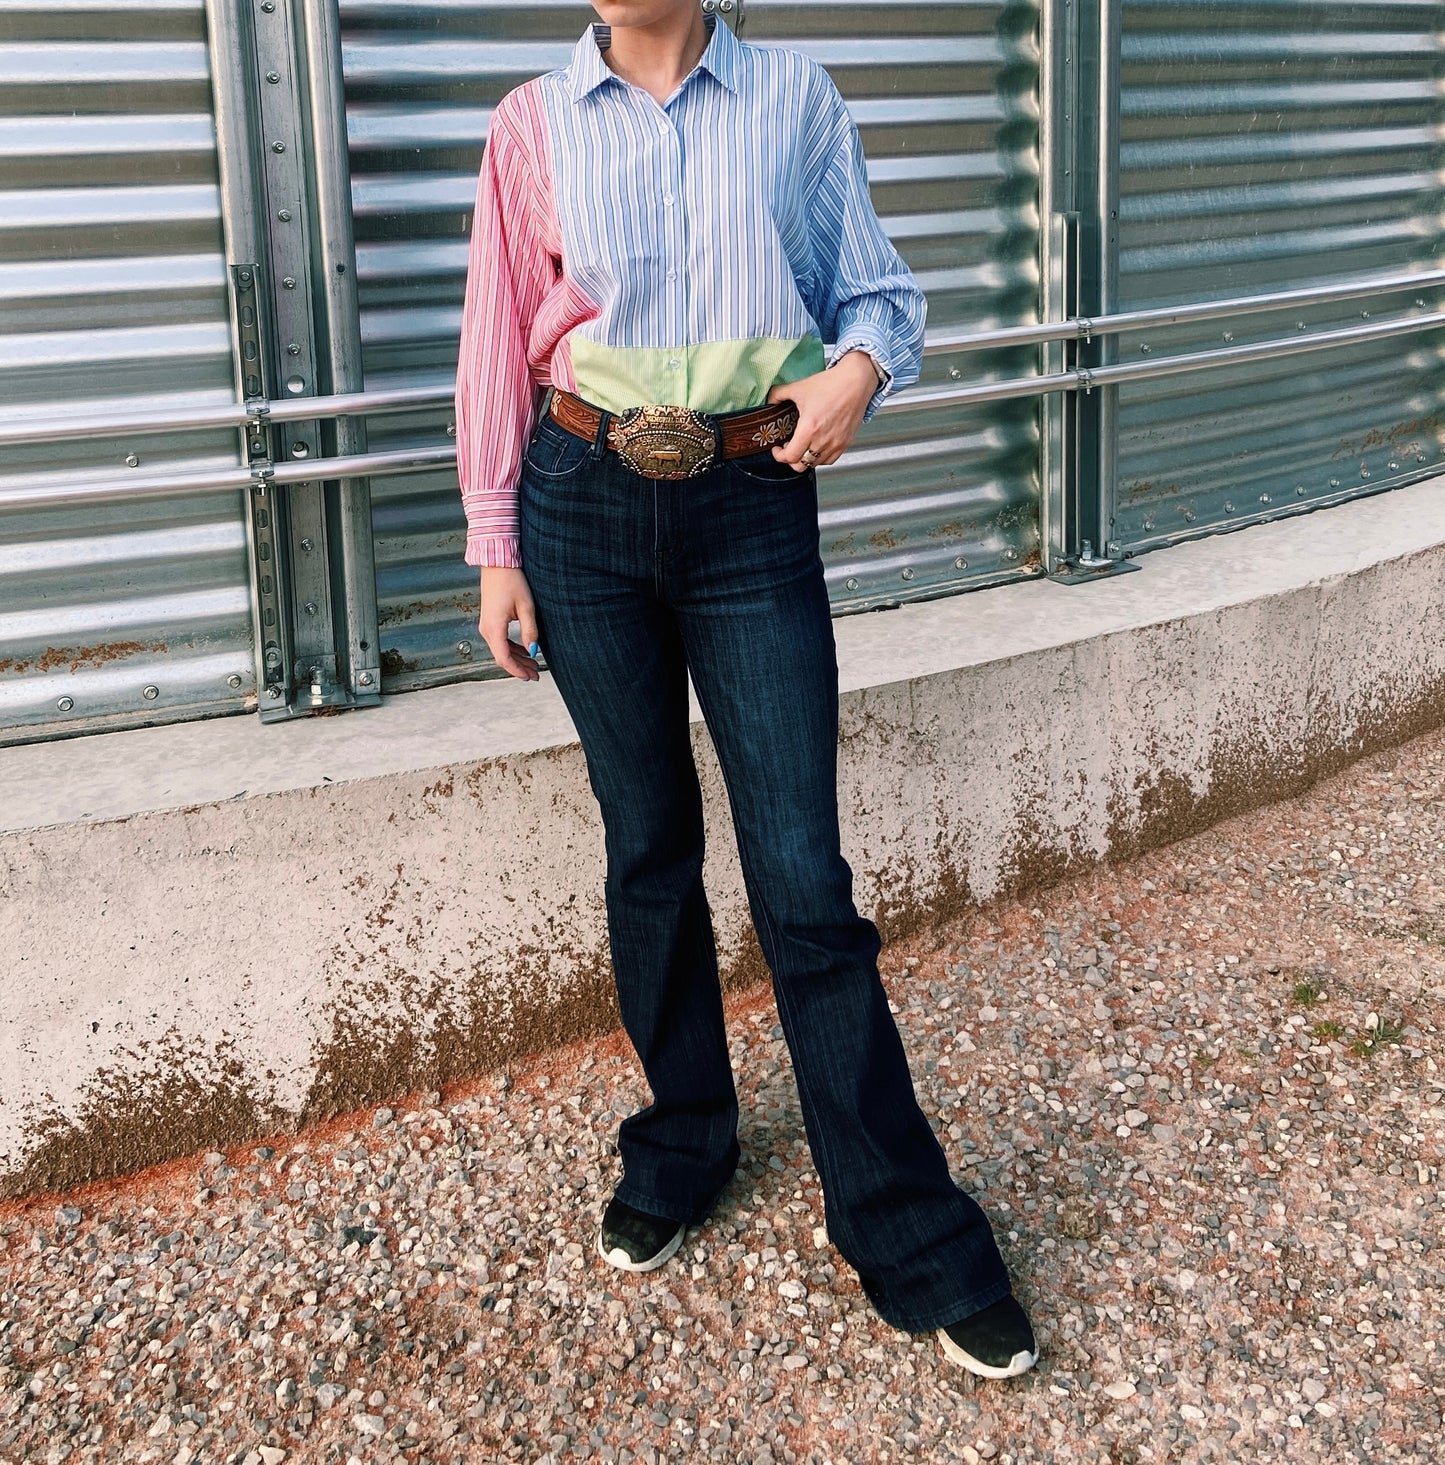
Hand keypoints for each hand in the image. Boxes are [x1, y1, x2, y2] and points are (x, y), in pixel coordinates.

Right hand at [478, 565, 540, 680]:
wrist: (498, 564)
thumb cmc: (512, 581)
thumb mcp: (526, 607)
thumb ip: (529, 631)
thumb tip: (533, 651)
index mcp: (494, 628)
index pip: (504, 658)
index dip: (517, 670)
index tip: (530, 676)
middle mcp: (486, 629)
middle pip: (502, 657)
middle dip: (519, 668)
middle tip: (536, 675)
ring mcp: (486, 625)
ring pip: (500, 650)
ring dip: (516, 659)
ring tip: (533, 665)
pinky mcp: (489, 620)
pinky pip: (499, 641)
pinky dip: (511, 649)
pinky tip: (524, 650)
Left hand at [763, 348, 878, 470]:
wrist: (855, 381)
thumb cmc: (832, 384)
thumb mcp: (799, 387)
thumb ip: (778, 395)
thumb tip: (769, 400)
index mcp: (809, 428)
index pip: (790, 457)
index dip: (779, 456)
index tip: (777, 449)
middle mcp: (823, 439)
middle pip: (801, 465)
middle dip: (790, 459)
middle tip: (788, 448)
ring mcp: (836, 443)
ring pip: (815, 464)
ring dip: (805, 458)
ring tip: (803, 446)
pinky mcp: (845, 443)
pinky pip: (829, 460)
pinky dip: (820, 458)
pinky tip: (816, 446)